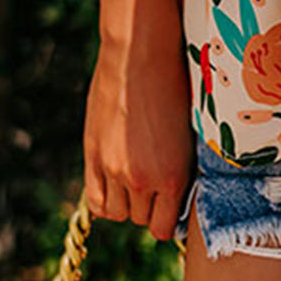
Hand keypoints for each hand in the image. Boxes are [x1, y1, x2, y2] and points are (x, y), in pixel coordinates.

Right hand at [83, 40, 194, 242]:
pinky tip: (112, 179)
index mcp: (173, 175)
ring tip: (132, 176)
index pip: (163, 228)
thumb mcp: (187, 132)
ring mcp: (114, 168)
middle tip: (151, 180)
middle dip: (147, 205)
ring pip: (116, 212)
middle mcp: (142, 179)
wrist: (140, 52)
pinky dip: (103, 196)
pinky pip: (94, 199)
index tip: (168, 203)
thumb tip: (173, 193)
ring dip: (124, 201)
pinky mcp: (93, 154)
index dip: (165, 217)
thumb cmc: (175, 84)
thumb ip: (176, 168)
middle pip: (140, 219)